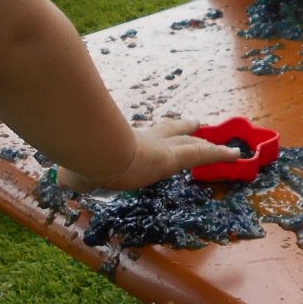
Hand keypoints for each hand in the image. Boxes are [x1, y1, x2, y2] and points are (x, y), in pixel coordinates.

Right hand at [57, 118, 239, 191]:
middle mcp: (144, 141)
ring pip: (190, 145)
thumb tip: (65, 180)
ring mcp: (160, 148)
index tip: (160, 131)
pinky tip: (236, 155)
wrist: (95, 151)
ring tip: (223, 146)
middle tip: (195, 123)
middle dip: (184, 131)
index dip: (154, 134)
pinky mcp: (173, 158)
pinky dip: (220, 155)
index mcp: (124, 144)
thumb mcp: (76, 169)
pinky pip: (203, 156)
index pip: (142, 137)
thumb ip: (74, 175)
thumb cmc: (83, 157)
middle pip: (170, 133)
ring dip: (206, 146)